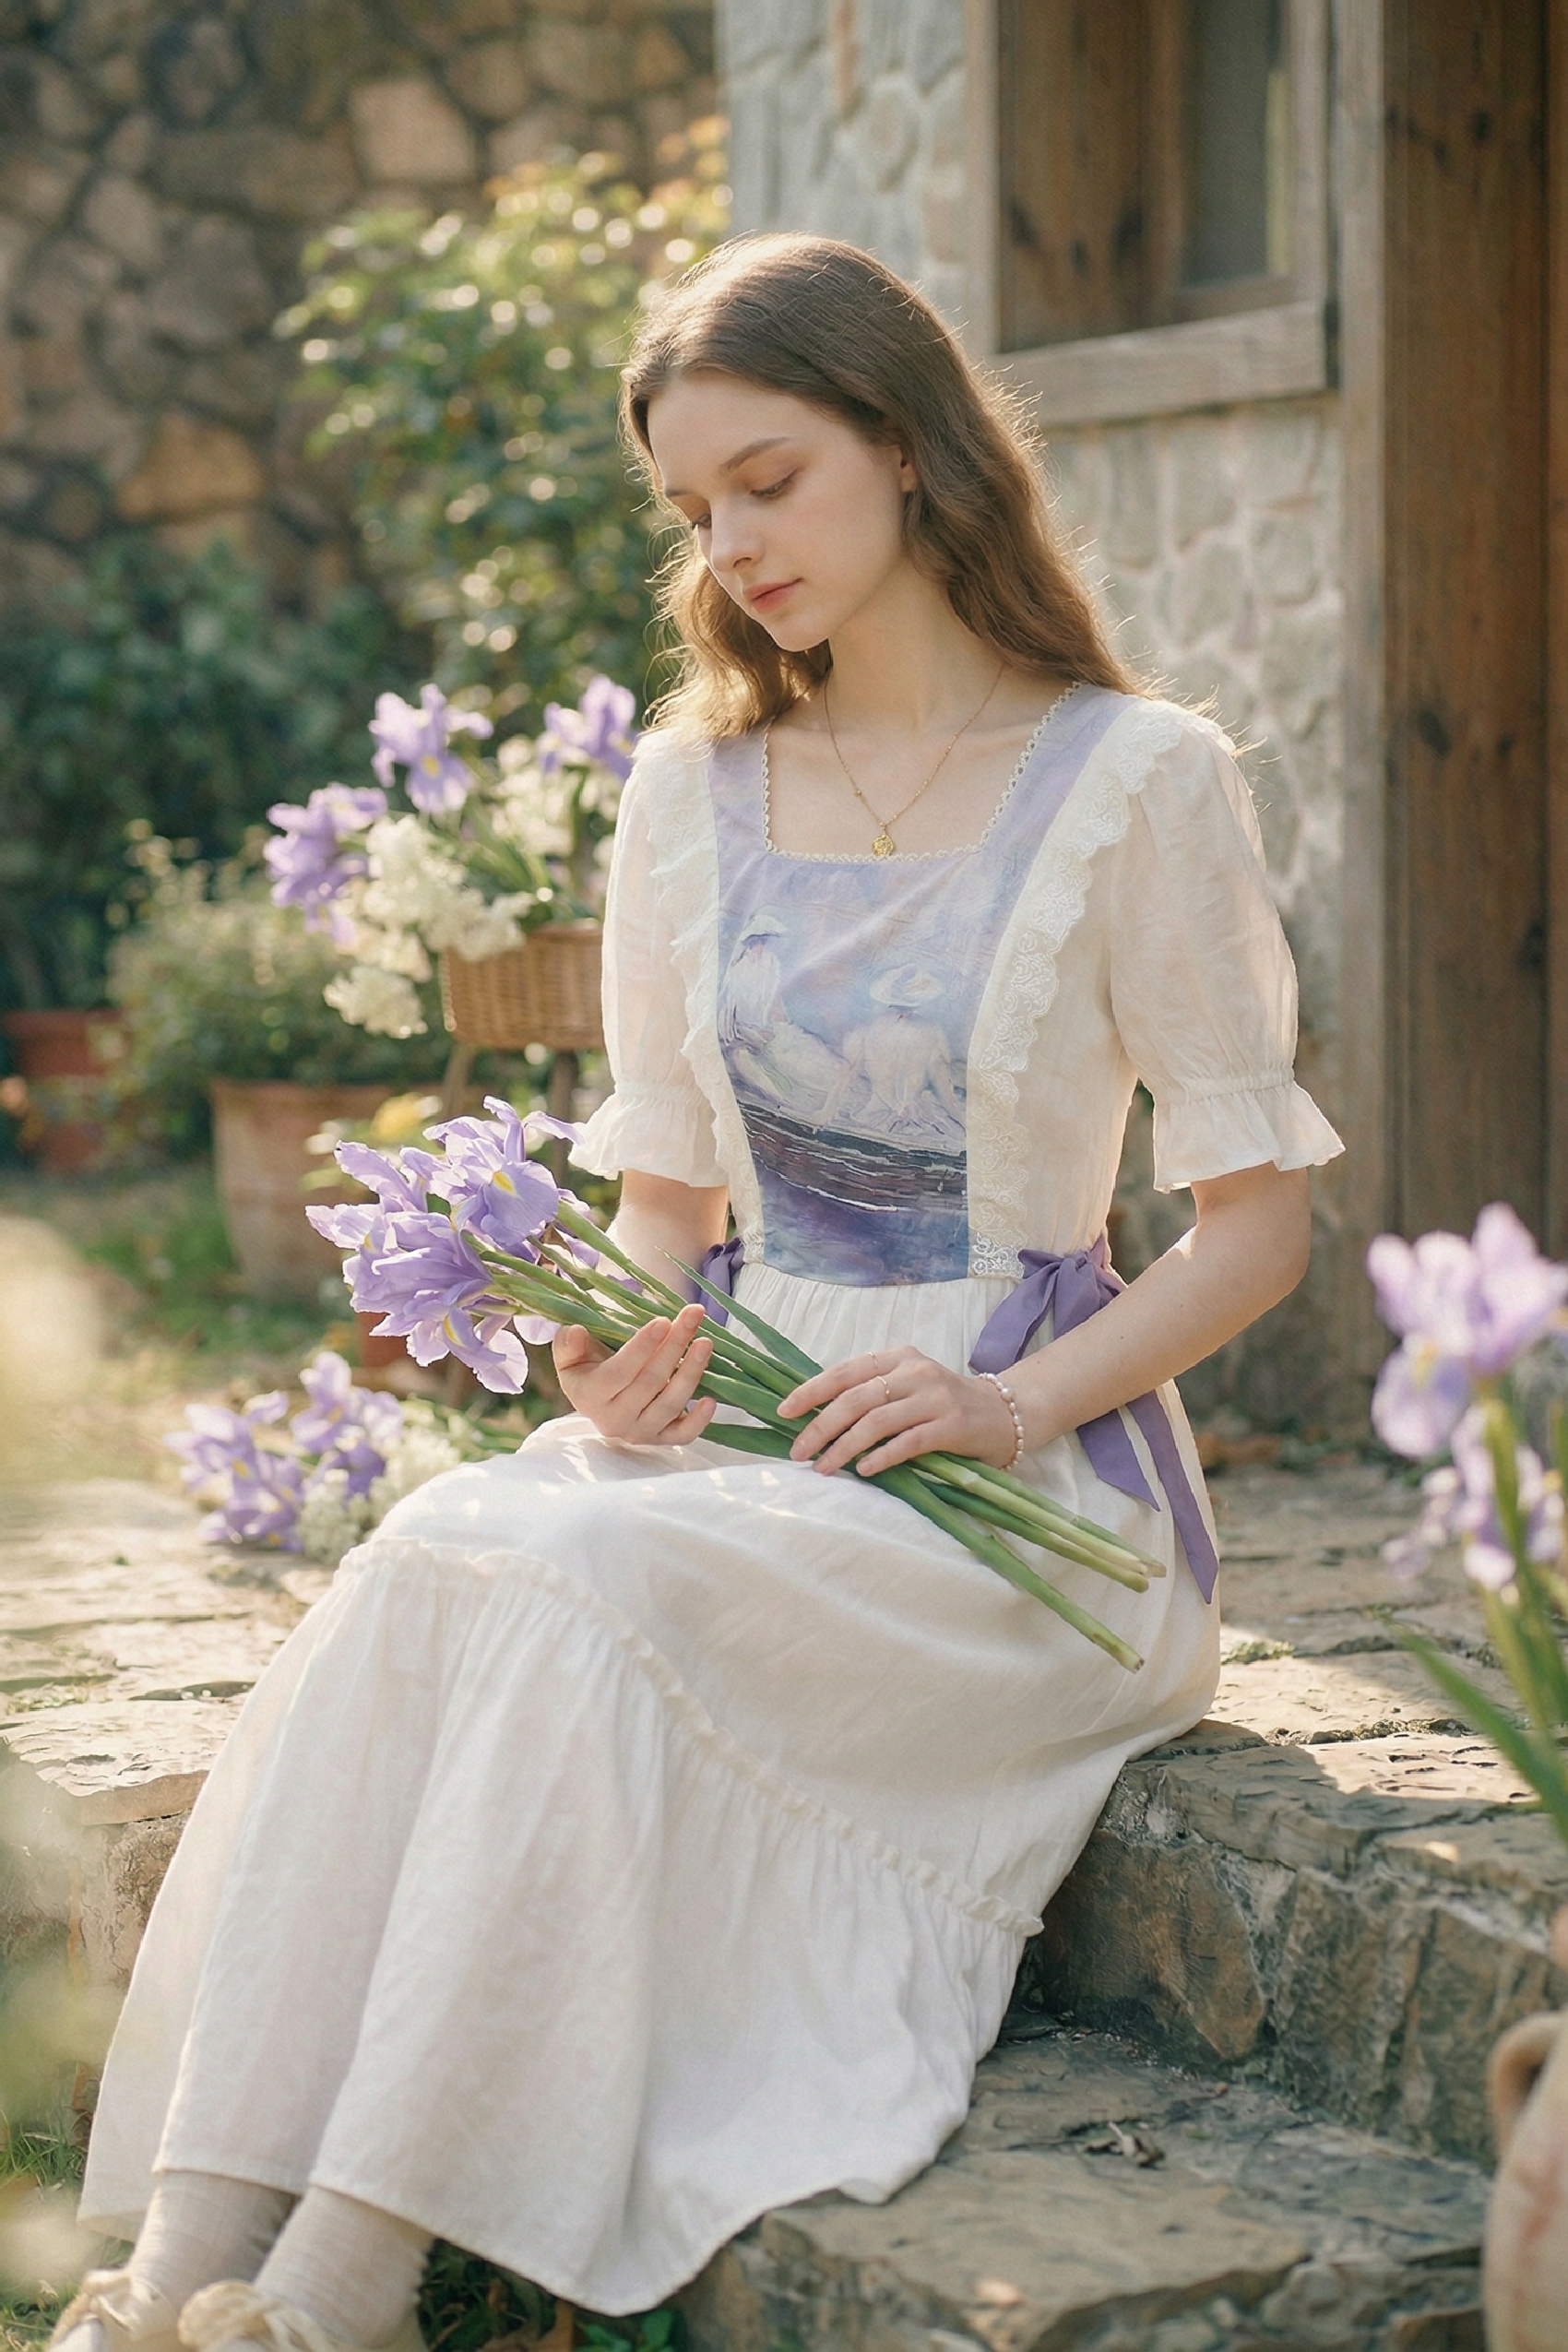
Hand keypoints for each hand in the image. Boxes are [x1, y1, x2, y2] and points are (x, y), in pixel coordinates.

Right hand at [554, 1303, 717, 1445]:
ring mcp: (639, 1432)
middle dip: (674, 1346)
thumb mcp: (569, 1355)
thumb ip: (568, 1344)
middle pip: (651, 1382)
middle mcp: (614, 1420)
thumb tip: (575, 1333)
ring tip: (705, 1342)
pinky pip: (682, 1436)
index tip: (663, 1321)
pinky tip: (712, 1399)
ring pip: (670, 1405)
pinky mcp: (659, 1439)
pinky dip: (699, 1421)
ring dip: (691, 1373)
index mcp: (590, 1396)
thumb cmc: (586, 1368)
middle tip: (693, 1316)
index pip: (620, 1372)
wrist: (597, 1400)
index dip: (642, 1348)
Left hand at [778, 1345, 1019, 1476]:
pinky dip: (881, 1457)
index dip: (811, 1390)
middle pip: (855, 1398)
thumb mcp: (908, 1386)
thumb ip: (872, 1393)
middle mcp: (915, 1372)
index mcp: (898, 1358)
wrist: (1005, 1414)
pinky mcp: (952, 1426)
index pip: (845, 1370)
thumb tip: (816, 1415)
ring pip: (876, 1421)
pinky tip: (862, 1470)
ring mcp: (935, 1398)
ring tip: (822, 1467)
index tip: (783, 1411)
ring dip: (843, 1447)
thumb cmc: (945, 1404)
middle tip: (797, 1450)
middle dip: (820, 1425)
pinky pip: (907, 1442)